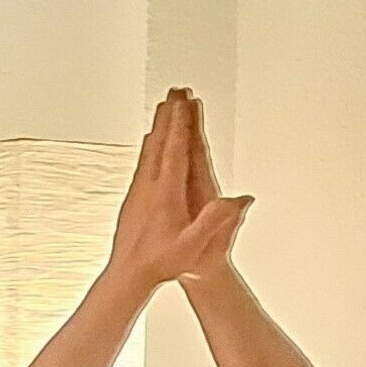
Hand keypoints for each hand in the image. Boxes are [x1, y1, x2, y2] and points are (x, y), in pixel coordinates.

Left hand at [106, 88, 250, 289]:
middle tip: (174, 91)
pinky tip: (150, 146)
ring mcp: (137, 193)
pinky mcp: (132, 200)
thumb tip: (238, 199)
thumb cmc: (160, 262)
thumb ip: (214, 220)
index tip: (183, 101)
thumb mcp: (193, 244)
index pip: (174, 150)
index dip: (180, 124)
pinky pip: (143, 165)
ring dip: (158, 128)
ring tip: (164, 109)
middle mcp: (148, 188)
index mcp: (165, 193)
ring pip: (148, 152)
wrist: (127, 276)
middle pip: (159, 143)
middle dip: (169, 116)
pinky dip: (150, 148)